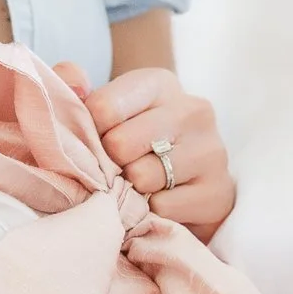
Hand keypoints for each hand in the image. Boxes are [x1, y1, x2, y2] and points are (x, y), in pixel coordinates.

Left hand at [50, 62, 234, 240]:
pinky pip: (162, 207)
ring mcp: (212, 150)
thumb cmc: (129, 143)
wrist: (180, 188)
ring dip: (131, 189)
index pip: (103, 108)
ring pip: (142, 177)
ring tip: (139, 184)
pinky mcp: (219, 192)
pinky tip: (158, 202)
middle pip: (120, 144)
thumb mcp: (99, 109)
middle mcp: (193, 109)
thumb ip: (73, 84)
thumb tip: (73, 81)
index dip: (90, 132)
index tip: (99, 139)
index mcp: (159, 83)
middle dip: (110, 162)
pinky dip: (151, 212)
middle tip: (118, 167)